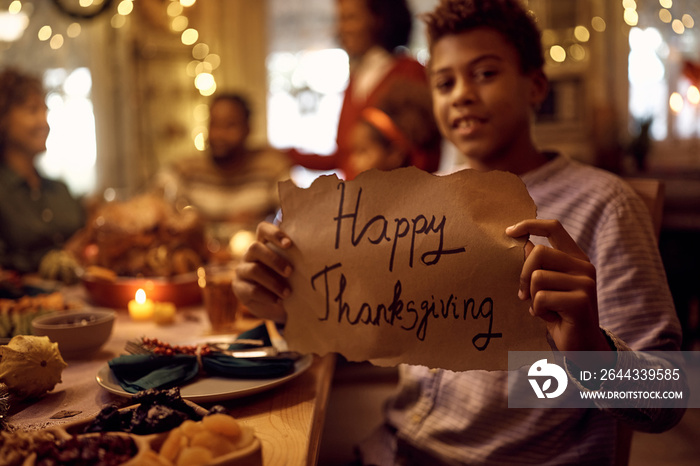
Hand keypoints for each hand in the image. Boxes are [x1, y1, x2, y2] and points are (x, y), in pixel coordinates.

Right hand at [233, 222, 292, 323]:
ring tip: (288, 293)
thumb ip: (297, 260)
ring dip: (273, 282)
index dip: (274, 234)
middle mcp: (250, 254)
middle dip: (274, 260)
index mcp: (264, 244)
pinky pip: (251, 290)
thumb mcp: (294, 270)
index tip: (289, 244)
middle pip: (255, 247)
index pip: (263, 229)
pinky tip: (278, 301)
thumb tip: (315, 255)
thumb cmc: (289, 282)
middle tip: (290, 272)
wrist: (278, 306)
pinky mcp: (239, 288)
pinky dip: (267, 296)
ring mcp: (242, 270)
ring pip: (254, 270)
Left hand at [506, 219, 610, 353]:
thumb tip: (525, 243)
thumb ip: (539, 266)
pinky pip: (542, 297)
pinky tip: (551, 318)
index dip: (530, 225)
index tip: (509, 231)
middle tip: (524, 295)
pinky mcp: (580, 300)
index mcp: (575, 258)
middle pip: (539, 252)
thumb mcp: (547, 287)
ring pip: (537, 277)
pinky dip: (539, 310)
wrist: (582, 346)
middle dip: (523, 275)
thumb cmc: (560, 314)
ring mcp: (585, 283)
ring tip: (544, 308)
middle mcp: (584, 266)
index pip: (554, 228)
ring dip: (533, 297)